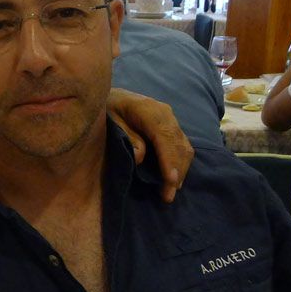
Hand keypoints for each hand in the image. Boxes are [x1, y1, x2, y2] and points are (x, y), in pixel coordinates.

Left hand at [106, 88, 193, 202]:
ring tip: (171, 190)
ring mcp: (170, 118)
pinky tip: (173, 177)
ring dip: (181, 169)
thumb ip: (125, 136)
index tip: (170, 181)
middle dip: (177, 172)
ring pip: (184, 146)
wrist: (111, 95)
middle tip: (167, 196)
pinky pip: (181, 144)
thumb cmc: (106, 108)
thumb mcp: (108, 120)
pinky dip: (180, 162)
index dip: (169, 160)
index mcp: (148, 110)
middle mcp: (164, 113)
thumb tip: (141, 157)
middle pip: (178, 145)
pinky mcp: (171, 124)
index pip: (164, 138)